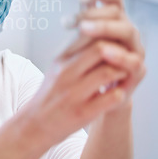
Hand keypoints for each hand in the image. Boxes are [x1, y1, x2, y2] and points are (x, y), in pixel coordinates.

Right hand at [23, 0, 144, 144]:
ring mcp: (74, 93)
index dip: (107, 37)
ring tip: (120, 77)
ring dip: (121, 73)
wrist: (35, 124)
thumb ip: (75, 52)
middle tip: (123, 59)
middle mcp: (65, 73)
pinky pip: (112, 97)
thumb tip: (95, 34)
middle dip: (118, 52)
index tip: (114, 44)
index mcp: (60, 60)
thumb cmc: (50, 95)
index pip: (88, 35)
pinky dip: (119, 94)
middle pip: (100, 49)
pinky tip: (116, 94)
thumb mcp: (57, 68)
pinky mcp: (83, 112)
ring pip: (108, 72)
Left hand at [70, 0, 145, 107]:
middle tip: (73, 20)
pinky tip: (105, 51)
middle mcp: (125, 31)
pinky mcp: (137, 70)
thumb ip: (79, 24)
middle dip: (93, 13)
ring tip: (85, 30)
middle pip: (117, 12)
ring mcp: (134, 49)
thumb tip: (70, 7)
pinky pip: (134, 59)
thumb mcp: (79, 43)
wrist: (96, 96)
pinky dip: (119, 55)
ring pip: (127, 31)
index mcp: (114, 21)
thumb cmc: (88, 65)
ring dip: (105, 28)